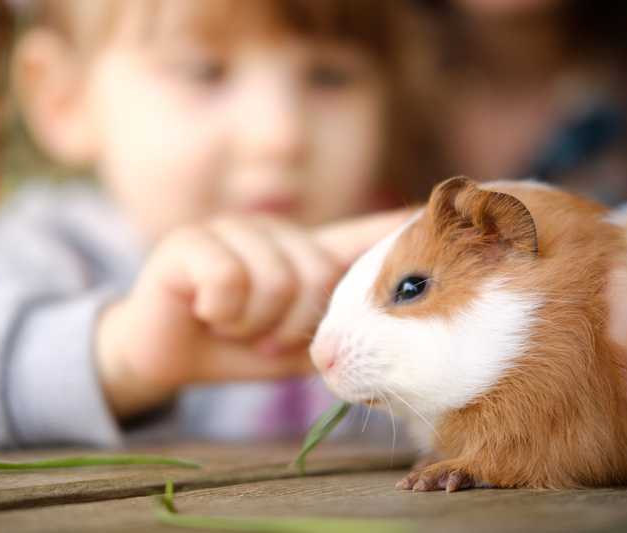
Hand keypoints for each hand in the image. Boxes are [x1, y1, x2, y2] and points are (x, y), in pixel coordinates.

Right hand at [96, 210, 409, 419]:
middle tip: (263, 335)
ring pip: (276, 281)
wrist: (165, 354)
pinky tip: (205, 311)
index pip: (364, 234)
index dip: (404, 229)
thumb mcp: (296, 346)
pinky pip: (229, 279)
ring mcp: (235, 228)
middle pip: (318, 275)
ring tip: (234, 324)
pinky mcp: (192, 239)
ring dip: (254, 324)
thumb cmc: (238, 346)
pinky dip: (221, 313)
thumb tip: (385, 330)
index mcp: (307, 254)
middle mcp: (277, 230)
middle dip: (292, 325)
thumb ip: (336, 334)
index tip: (460, 208)